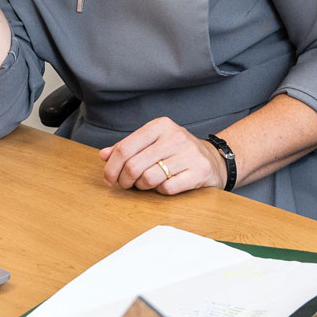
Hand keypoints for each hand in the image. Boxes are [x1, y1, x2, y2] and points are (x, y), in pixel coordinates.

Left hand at [102, 117, 222, 195]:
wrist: (214, 159)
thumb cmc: (176, 151)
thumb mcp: (153, 142)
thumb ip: (128, 148)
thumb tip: (103, 155)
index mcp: (160, 126)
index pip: (125, 148)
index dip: (112, 167)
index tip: (109, 179)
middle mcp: (175, 136)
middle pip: (134, 165)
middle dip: (124, 180)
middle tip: (125, 184)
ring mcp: (189, 154)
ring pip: (149, 178)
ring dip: (142, 186)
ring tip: (145, 183)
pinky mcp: (199, 171)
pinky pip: (167, 188)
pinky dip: (160, 191)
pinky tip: (164, 185)